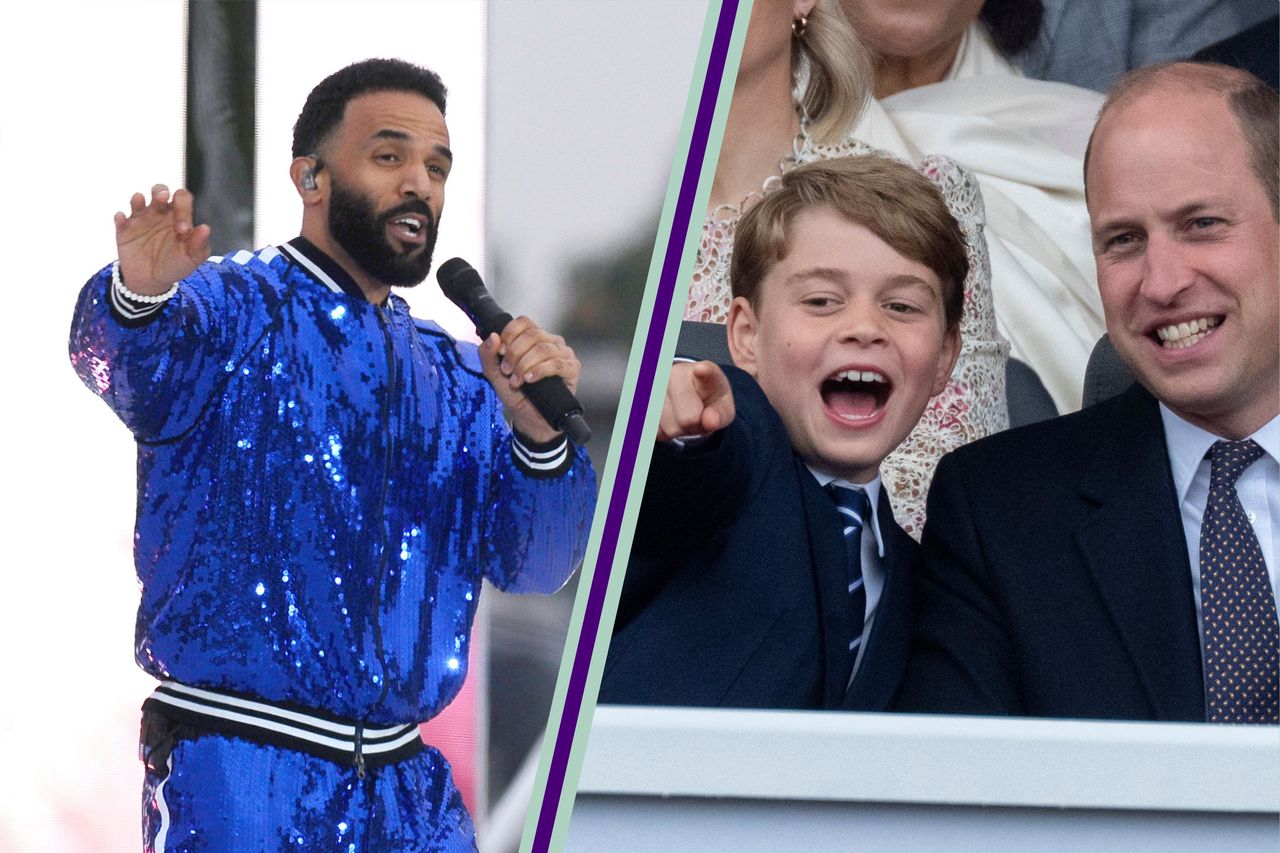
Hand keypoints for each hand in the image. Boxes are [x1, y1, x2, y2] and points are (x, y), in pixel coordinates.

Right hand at [115, 184, 211, 294]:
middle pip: (159, 192)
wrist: (153, 281)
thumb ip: (199, 243)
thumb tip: (205, 228)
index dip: (183, 209)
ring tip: (139, 199)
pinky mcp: (125, 230)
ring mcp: (141, 219)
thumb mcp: (191, 257)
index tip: (182, 230)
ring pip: (138, 201)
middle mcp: (160, 213)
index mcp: (179, 216)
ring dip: (138, 199)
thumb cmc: (175, 264)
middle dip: (160, 191)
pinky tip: (121, 218)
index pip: (182, 200)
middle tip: (162, 197)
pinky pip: (120, 219)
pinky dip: (120, 218)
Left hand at [479, 316, 580, 442]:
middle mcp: (550, 342)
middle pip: (533, 334)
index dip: (510, 334)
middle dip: (515, 353)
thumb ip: (488, 355)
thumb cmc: (516, 394)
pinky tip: (530, 379)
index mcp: (533, 338)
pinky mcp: (572, 368)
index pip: (524, 322)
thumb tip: (493, 336)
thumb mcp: (495, 375)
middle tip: (507, 371)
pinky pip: (557, 364)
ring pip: (544, 348)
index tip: (500, 351)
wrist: (529, 418)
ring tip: (517, 381)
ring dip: (525, 364)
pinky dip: (540, 371)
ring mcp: (563, 354)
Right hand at [657, 361, 734, 441]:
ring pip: (669, 428)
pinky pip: (654, 431)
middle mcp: (676, 373)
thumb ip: (720, 415)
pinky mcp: (640, 400)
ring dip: (679, 430)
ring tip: (683, 417)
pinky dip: (664, 432)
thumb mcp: (723, 407)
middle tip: (697, 417)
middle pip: (688, 418)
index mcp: (704, 371)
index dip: (704, 372)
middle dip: (695, 426)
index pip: (705, 371)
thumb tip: (710, 421)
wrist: (688, 396)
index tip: (703, 370)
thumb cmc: (708, 400)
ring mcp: (655, 385)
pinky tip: (669, 418)